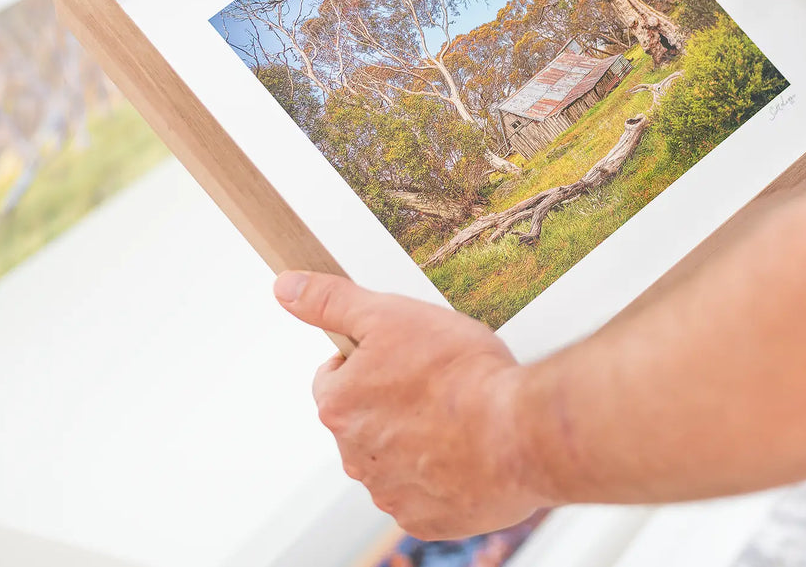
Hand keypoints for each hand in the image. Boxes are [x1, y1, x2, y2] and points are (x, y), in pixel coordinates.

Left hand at [273, 271, 545, 538]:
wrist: (519, 430)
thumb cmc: (462, 373)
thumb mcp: (392, 315)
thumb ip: (333, 301)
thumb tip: (287, 287)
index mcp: (339, 405)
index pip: (334, 375)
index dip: (370, 358)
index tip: (405, 355)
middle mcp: (355, 456)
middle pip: (364, 419)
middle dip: (393, 400)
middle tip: (437, 382)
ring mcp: (390, 493)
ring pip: (394, 457)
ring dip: (417, 438)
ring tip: (460, 415)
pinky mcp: (427, 519)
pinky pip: (425, 494)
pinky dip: (442, 475)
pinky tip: (468, 451)